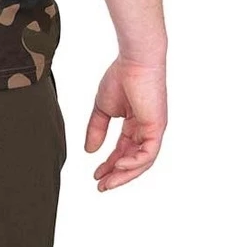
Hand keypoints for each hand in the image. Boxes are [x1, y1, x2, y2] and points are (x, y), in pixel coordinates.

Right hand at [85, 57, 166, 191]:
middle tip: (101, 187)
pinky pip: (148, 154)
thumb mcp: (102, 109)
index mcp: (135, 124)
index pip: (122, 151)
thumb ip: (96, 130)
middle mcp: (146, 129)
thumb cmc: (120, 77)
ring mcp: (153, 129)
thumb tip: (90, 151)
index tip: (95, 176)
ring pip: (141, 162)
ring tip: (107, 183)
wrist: (134, 60)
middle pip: (132, 160)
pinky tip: (117, 166)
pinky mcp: (157, 127)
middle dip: (116, 176)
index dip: (108, 165)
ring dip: (124, 175)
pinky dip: (133, 164)